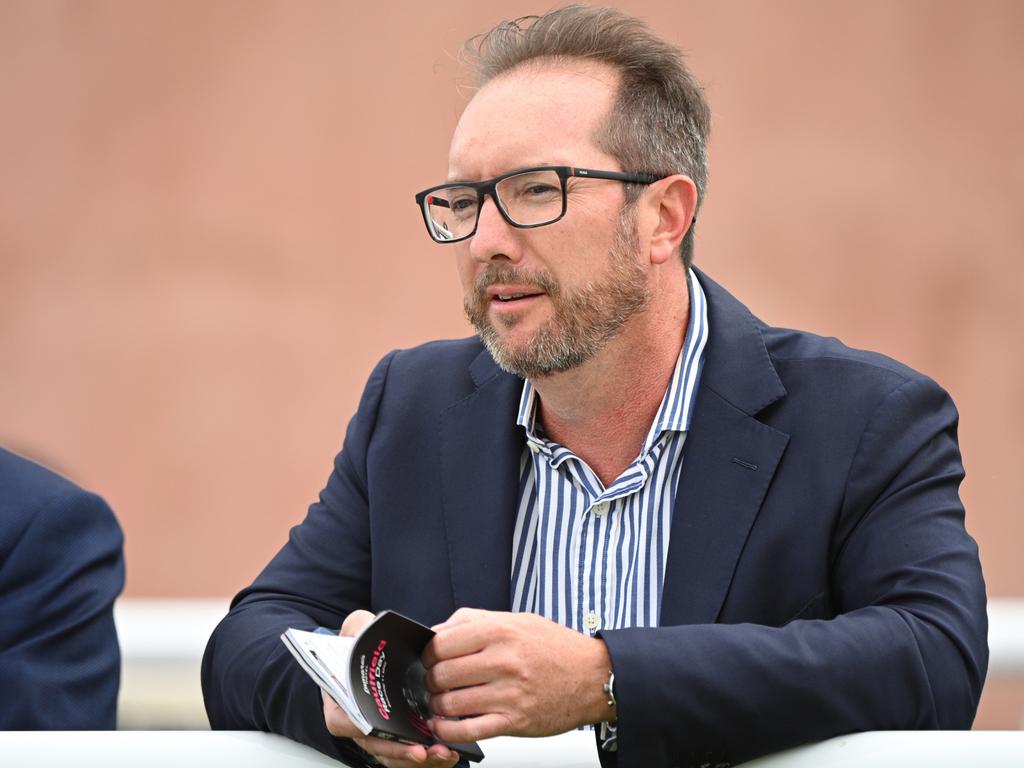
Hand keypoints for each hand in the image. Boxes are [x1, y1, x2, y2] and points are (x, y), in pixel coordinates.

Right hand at [322, 610, 459, 767]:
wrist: (370, 653)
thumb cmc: (361, 645)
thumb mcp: (356, 629)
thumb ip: (358, 627)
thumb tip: (365, 628)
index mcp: (340, 701)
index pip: (348, 723)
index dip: (368, 732)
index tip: (389, 734)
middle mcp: (357, 723)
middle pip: (376, 746)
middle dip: (400, 751)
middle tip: (423, 752)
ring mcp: (378, 733)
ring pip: (395, 756)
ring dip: (419, 760)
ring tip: (443, 753)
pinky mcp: (397, 737)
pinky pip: (410, 754)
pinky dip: (429, 758)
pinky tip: (449, 752)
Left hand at [423, 608, 614, 742]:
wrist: (594, 676)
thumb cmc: (556, 648)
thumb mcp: (517, 620)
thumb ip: (476, 621)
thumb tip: (438, 631)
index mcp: (501, 632)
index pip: (442, 643)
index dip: (427, 653)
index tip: (428, 658)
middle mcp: (504, 661)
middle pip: (442, 674)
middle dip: (430, 680)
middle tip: (433, 681)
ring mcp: (509, 694)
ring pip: (451, 704)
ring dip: (437, 705)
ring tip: (441, 702)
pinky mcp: (514, 722)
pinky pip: (468, 730)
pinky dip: (448, 730)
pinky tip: (444, 725)